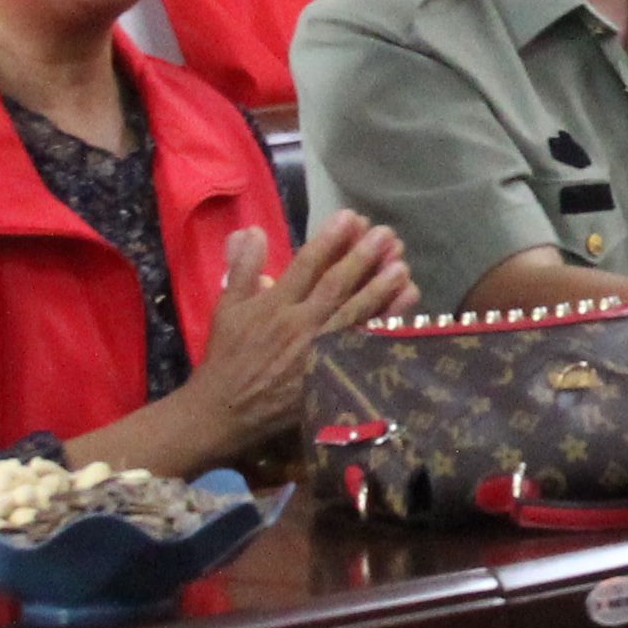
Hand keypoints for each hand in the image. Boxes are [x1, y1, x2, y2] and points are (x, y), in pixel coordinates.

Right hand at [182, 215, 413, 454]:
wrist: (225, 410)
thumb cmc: (228, 356)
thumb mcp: (227, 308)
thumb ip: (242, 268)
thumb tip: (253, 230)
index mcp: (273, 306)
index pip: (306, 266)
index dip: (329, 240)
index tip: (350, 217)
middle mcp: (298, 326)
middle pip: (336, 287)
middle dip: (362, 258)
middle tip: (386, 234)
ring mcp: (317, 352)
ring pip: (354, 316)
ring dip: (380, 291)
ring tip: (402, 267)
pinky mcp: (330, 374)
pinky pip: (361, 347)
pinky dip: (382, 327)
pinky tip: (402, 311)